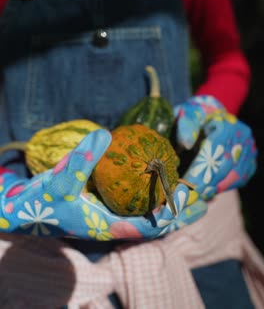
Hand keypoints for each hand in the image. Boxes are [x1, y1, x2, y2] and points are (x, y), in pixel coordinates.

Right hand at [0, 129, 206, 238]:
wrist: (26, 211)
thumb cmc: (42, 201)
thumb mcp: (60, 180)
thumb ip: (82, 159)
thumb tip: (108, 134)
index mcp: (108, 226)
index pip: (148, 225)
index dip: (171, 214)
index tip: (191, 199)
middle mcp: (113, 225)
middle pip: (154, 223)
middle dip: (177, 214)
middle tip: (202, 199)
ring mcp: (109, 218)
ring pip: (145, 215)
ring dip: (166, 206)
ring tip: (187, 192)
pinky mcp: (103, 209)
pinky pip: (132, 205)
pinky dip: (148, 197)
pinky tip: (155, 182)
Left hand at [174, 95, 256, 199]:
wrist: (212, 114)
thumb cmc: (196, 114)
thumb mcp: (188, 113)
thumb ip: (186, 125)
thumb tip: (186, 143)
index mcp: (228, 124)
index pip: (214, 152)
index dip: (199, 170)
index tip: (184, 184)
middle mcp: (243, 137)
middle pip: (225, 167)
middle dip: (205, 184)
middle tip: (187, 197)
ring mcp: (249, 150)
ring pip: (234, 176)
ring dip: (215, 188)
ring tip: (196, 196)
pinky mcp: (250, 160)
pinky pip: (240, 179)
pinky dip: (224, 187)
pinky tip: (209, 191)